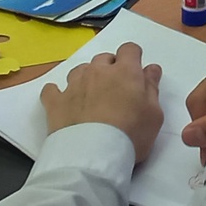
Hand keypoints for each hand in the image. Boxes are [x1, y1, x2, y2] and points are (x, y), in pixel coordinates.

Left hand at [42, 43, 162, 156]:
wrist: (94, 155)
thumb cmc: (130, 134)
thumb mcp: (154, 114)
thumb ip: (152, 87)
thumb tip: (151, 69)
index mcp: (124, 72)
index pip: (129, 49)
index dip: (132, 57)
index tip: (134, 71)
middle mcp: (97, 72)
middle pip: (103, 58)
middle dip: (110, 68)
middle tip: (115, 89)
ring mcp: (74, 85)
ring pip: (79, 70)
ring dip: (86, 78)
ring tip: (91, 96)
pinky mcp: (55, 102)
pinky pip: (52, 89)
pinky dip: (57, 93)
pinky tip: (62, 101)